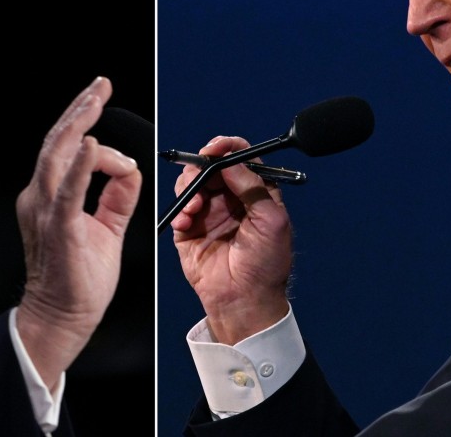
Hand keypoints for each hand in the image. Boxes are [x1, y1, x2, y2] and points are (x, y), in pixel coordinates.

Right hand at [14, 77, 142, 389]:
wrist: (62, 318)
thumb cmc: (79, 279)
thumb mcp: (106, 227)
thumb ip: (116, 196)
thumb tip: (130, 168)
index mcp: (50, 196)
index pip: (67, 149)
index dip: (86, 125)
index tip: (102, 102)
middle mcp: (41, 196)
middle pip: (58, 141)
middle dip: (81, 108)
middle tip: (100, 84)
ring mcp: (46, 210)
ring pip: (58, 155)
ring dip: (79, 123)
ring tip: (96, 98)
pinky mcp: (59, 227)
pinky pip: (68, 191)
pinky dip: (80, 166)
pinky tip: (92, 145)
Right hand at [171, 136, 292, 344]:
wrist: (244, 301)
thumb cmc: (266, 265)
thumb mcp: (271, 220)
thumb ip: (252, 186)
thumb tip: (231, 160)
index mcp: (255, 193)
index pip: (241, 158)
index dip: (228, 148)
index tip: (215, 148)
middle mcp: (231, 199)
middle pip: (211, 166)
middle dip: (202, 167)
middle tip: (199, 174)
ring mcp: (209, 213)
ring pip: (192, 182)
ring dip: (189, 187)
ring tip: (194, 206)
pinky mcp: (189, 229)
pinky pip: (179, 207)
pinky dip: (180, 209)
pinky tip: (187, 221)